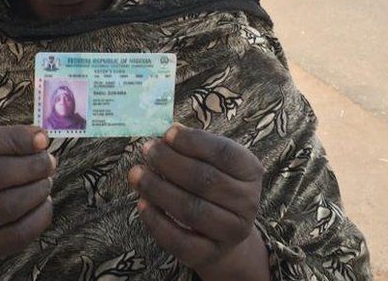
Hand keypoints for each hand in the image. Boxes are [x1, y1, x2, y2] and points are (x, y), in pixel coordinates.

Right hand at [0, 126, 55, 266]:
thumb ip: (7, 139)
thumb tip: (40, 138)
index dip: (14, 138)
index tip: (42, 138)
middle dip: (32, 165)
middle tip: (48, 162)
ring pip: (8, 205)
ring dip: (37, 190)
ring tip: (45, 182)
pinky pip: (18, 233)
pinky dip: (39, 215)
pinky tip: (43, 203)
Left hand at [128, 123, 267, 278]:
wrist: (224, 234)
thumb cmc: (214, 187)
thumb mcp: (213, 162)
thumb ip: (194, 147)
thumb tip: (169, 133)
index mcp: (251, 171)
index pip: (224, 153)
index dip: (193, 142)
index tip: (167, 133)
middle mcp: (248, 202)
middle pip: (205, 180)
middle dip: (170, 162)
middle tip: (147, 151)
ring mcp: (232, 231)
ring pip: (191, 210)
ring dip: (158, 189)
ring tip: (136, 174)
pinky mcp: (211, 254)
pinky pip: (180, 240)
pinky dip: (157, 222)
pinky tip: (142, 204)